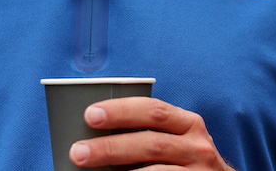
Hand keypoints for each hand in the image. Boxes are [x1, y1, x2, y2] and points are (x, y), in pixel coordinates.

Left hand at [69, 96, 232, 169]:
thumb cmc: (186, 161)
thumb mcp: (178, 140)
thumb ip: (149, 134)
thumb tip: (95, 135)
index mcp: (189, 124)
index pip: (153, 111)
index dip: (121, 110)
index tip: (90, 114)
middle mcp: (197, 147)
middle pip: (150, 143)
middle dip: (111, 146)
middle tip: (78, 151)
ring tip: (87, 169)